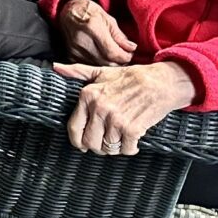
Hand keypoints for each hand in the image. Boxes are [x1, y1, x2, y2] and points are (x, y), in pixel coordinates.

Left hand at [52, 60, 194, 154]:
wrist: (161, 82)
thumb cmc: (131, 77)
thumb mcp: (101, 72)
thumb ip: (77, 72)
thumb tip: (56, 68)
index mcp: (88, 95)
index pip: (74, 128)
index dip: (77, 140)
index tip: (82, 144)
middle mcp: (99, 108)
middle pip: (89, 143)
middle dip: (96, 146)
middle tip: (104, 142)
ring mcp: (116, 120)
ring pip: (107, 148)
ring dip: (114, 148)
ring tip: (119, 140)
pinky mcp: (132, 129)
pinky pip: (125, 150)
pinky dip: (129, 149)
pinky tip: (132, 142)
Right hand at [54, 0, 136, 65]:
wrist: (68, 12)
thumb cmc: (89, 12)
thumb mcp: (107, 18)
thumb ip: (119, 35)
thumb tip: (131, 48)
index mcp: (93, 28)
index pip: (112, 52)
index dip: (124, 56)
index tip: (129, 54)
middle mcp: (82, 40)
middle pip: (106, 61)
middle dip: (119, 62)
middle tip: (124, 56)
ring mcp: (75, 50)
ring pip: (98, 66)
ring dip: (110, 65)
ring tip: (116, 57)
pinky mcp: (71, 55)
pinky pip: (89, 66)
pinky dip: (99, 65)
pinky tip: (104, 59)